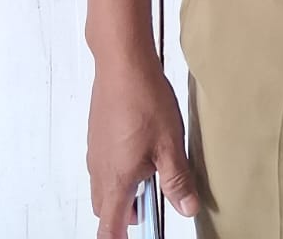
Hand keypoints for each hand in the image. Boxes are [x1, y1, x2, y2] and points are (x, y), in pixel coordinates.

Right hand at [87, 53, 200, 236]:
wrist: (122, 62)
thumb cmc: (143, 99)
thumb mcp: (170, 143)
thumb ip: (177, 180)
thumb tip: (187, 207)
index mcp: (117, 180)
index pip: (109, 228)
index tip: (137, 236)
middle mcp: (100, 170)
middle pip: (107, 209)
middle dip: (128, 212)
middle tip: (155, 197)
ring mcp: (96, 151)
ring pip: (106, 185)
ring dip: (126, 187)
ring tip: (153, 164)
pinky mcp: (97, 135)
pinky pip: (105, 163)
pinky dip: (121, 166)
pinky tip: (142, 143)